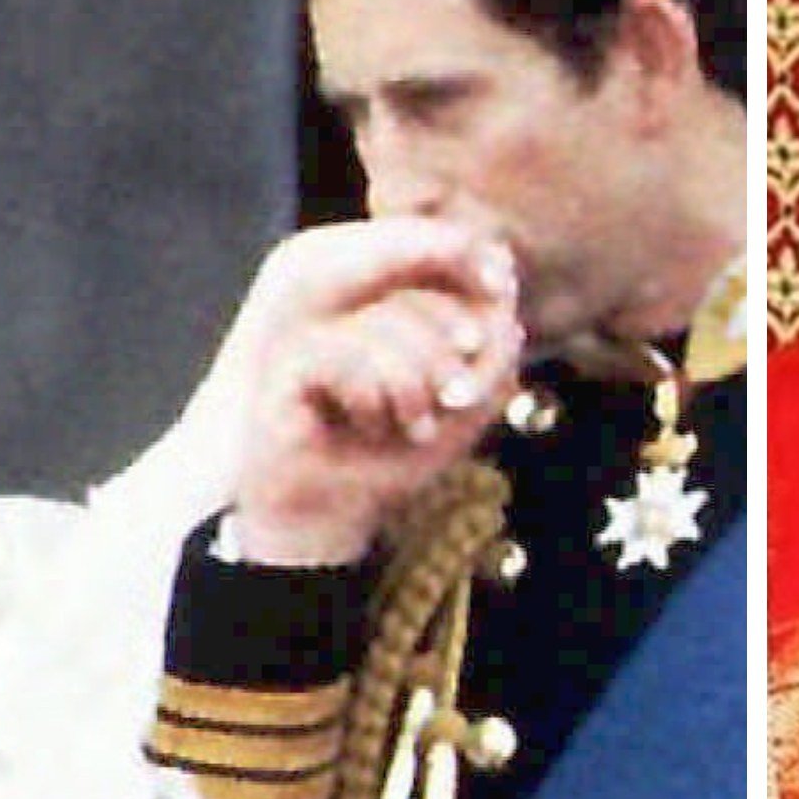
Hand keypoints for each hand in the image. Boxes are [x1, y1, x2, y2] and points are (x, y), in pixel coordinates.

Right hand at [223, 219, 523, 563]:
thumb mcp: (461, 416)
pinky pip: (348, 357)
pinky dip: (372, 401)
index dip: (477, 317)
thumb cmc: (391, 459)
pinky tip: (366, 427)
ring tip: (413, 427)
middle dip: (450, 359)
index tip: (482, 375)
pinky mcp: (289, 359)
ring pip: (384, 324)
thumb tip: (509, 315)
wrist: (328, 516)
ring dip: (414, 389)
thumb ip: (492, 364)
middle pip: (417, 295)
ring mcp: (318, 328)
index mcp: (393, 310)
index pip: (443, 282)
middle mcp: (353, 309)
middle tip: (455, 403)